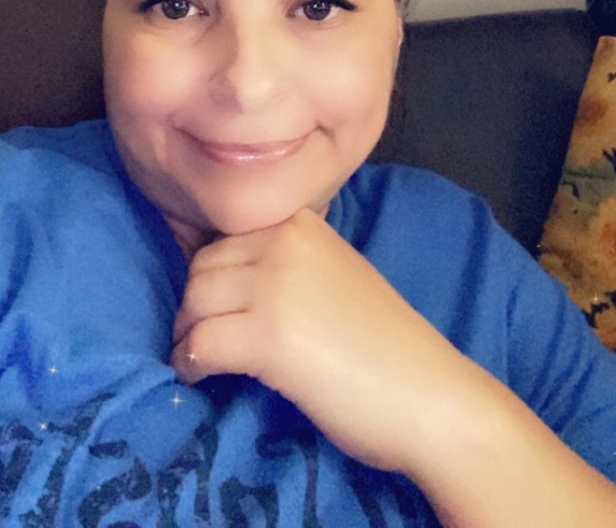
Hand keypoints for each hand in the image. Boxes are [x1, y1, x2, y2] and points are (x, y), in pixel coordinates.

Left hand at [171, 208, 463, 471]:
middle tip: (207, 337)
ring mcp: (276, 286)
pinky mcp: (268, 336)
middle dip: (197, 305)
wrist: (429, 395)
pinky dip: (191, 363)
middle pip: (201, 268)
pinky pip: (199, 344)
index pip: (223, 237)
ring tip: (202, 357)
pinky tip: (203, 376)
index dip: (210, 276)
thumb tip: (226, 276)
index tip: (212, 305)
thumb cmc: (384, 343)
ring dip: (190, 333)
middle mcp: (285, 242)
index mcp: (301, 224)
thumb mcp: (332, 275)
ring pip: (194, 302)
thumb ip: (285, 264)